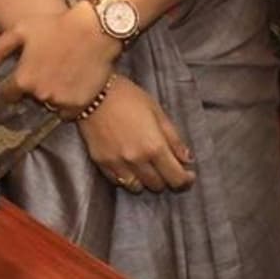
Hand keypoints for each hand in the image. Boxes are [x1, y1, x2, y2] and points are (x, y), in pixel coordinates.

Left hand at [0, 3, 117, 114]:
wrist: (93, 29)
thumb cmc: (56, 25)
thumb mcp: (22, 28)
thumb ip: (1, 47)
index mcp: (24, 78)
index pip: (8, 94)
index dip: (10, 88)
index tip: (15, 83)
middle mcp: (41, 94)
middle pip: (32, 97)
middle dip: (34, 87)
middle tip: (44, 70)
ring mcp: (61, 101)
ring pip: (50, 103)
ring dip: (51, 94)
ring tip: (59, 76)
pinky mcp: (80, 104)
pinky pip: (68, 110)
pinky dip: (68, 102)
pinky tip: (72, 84)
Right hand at [76, 76, 194, 193]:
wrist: (91, 91)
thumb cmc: (127, 95)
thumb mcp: (156, 110)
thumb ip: (173, 138)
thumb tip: (187, 159)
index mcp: (154, 146)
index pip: (176, 178)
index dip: (186, 180)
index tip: (188, 175)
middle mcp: (137, 160)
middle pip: (158, 185)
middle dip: (166, 177)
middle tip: (165, 165)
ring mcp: (118, 164)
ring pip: (138, 187)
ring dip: (146, 180)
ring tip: (146, 166)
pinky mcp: (102, 163)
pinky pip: (119, 181)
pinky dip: (127, 177)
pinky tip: (128, 165)